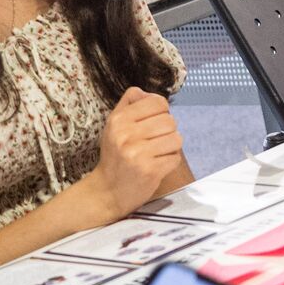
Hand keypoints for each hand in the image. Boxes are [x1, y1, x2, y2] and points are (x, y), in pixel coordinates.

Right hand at [94, 89, 183, 217]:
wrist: (107, 191)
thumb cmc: (115, 156)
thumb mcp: (113, 126)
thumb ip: (129, 104)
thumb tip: (146, 92)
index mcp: (119, 120)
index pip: (158, 102)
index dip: (162, 112)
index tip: (154, 123)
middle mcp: (126, 135)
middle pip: (170, 121)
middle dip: (167, 131)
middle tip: (155, 142)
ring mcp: (138, 153)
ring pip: (176, 138)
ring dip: (171, 147)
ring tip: (157, 153)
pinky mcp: (150, 170)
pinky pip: (175, 158)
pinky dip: (170, 162)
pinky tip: (156, 165)